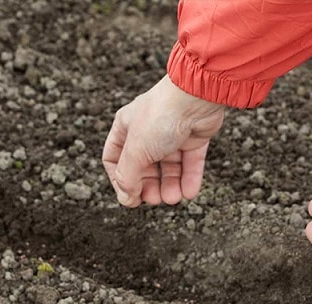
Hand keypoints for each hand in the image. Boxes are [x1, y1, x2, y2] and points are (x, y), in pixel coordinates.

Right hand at [102, 76, 225, 206]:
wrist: (196, 97)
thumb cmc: (161, 116)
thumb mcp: (136, 151)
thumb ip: (128, 177)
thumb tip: (126, 199)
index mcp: (126, 128)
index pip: (115, 159)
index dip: (120, 180)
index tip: (129, 197)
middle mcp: (147, 131)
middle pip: (144, 167)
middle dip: (149, 186)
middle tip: (155, 199)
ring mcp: (171, 134)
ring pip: (168, 168)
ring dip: (170, 186)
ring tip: (174, 198)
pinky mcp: (193, 137)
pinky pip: (189, 163)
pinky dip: (189, 179)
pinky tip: (189, 193)